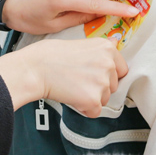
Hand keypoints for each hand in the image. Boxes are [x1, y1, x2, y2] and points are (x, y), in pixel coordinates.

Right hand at [0, 37, 127, 115]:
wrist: (34, 69)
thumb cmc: (49, 55)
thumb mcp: (79, 42)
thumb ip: (98, 50)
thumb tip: (115, 45)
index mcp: (107, 48)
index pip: (121, 68)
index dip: (106, 74)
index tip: (94, 74)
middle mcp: (108, 64)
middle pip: (113, 85)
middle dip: (98, 86)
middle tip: (77, 79)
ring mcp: (102, 83)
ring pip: (104, 99)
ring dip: (90, 97)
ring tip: (72, 86)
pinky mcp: (93, 100)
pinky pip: (94, 111)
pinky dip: (83, 108)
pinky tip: (71, 96)